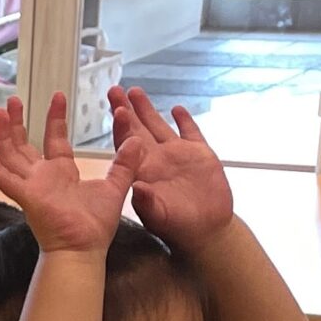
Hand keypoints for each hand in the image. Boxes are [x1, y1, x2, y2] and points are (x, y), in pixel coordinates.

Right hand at [0, 92, 149, 254]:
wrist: (85, 249)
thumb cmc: (95, 226)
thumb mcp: (116, 186)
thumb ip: (125, 163)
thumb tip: (138, 141)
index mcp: (61, 174)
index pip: (54, 139)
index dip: (54, 118)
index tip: (57, 96)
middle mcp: (42, 178)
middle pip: (23, 145)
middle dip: (17, 122)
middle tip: (12, 100)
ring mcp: (31, 187)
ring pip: (10, 157)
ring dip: (3, 135)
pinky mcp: (28, 198)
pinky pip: (7, 182)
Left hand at [109, 85, 233, 252]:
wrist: (206, 230)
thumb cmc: (177, 227)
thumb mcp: (159, 216)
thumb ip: (147, 201)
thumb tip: (136, 186)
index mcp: (144, 171)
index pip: (128, 144)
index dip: (122, 126)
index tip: (116, 108)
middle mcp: (157, 160)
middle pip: (138, 129)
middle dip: (126, 110)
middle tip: (114, 90)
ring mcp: (177, 155)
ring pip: (159, 126)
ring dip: (147, 109)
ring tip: (135, 90)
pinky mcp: (200, 155)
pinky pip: (191, 132)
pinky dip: (184, 120)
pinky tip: (177, 108)